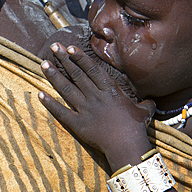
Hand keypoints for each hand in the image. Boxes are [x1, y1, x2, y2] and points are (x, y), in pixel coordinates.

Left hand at [38, 44, 154, 164]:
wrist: (127, 145)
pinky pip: (61, 112)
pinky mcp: (78, 124)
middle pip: (76, 74)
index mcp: (110, 90)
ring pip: (66, 89)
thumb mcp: (144, 111)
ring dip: (54, 76)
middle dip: (63, 59)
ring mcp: (85, 109)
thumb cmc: (136, 127)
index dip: (79, 57)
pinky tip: (39, 94)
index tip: (69, 48)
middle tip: (53, 47)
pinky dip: (50, 103)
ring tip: (43, 64)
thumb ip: (145, 104)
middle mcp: (95, 96)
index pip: (91, 69)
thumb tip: (152, 102)